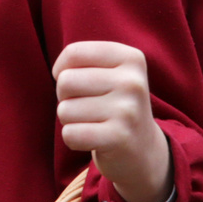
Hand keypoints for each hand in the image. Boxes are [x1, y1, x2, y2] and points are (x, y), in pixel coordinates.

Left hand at [53, 41, 172, 201]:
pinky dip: (73, 139)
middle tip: (86, 106)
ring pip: (64, 110)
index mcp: (131, 58)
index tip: (76, 81)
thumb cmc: (114, 103)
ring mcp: (127, 110)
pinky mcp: (119, 138)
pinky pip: (70, 134)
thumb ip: (81, 61)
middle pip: (65, 81)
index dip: (62, 69)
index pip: (74, 52)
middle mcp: (132, 82)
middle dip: (65, 97)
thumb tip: (58, 72)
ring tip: (92, 122)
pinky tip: (92, 139)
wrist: (143, 149)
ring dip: (70, 120)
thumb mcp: (109, 72)